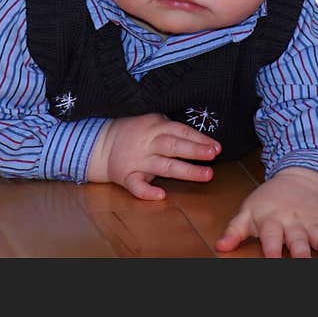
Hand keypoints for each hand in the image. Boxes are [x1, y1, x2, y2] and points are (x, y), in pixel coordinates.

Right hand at [87, 114, 220, 199]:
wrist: (100, 144)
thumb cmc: (134, 133)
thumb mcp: (152, 122)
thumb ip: (172, 128)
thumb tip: (201, 138)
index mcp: (155, 127)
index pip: (180, 130)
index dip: (199, 138)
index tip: (216, 146)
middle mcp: (148, 143)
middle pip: (174, 145)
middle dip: (194, 150)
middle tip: (213, 155)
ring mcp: (137, 161)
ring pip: (163, 165)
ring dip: (185, 170)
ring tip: (206, 175)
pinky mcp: (126, 176)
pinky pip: (136, 185)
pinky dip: (146, 191)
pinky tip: (160, 195)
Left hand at [215, 167, 317, 257]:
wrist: (298, 177)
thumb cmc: (269, 200)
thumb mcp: (249, 210)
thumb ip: (235, 229)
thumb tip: (220, 246)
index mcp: (273, 219)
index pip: (273, 238)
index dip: (273, 251)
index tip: (273, 263)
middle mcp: (295, 223)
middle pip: (300, 242)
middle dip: (303, 257)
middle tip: (306, 267)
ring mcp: (314, 223)